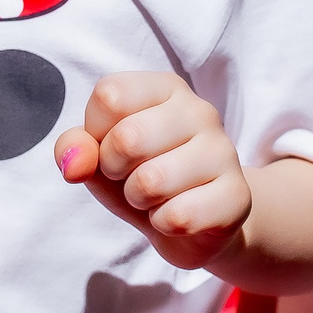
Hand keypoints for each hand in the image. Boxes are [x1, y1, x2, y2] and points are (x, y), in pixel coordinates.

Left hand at [55, 72, 251, 270]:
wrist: (194, 223)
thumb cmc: (140, 176)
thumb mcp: (99, 158)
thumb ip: (74, 149)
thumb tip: (74, 164)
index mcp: (165, 88)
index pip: (109, 95)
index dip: (96, 132)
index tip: (111, 147)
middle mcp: (200, 110)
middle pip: (127, 138)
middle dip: (115, 170)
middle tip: (133, 177)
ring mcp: (225, 151)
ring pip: (151, 181)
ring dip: (140, 200)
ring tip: (156, 196)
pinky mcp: (237, 196)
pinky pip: (177, 216)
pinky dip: (163, 224)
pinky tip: (178, 215)